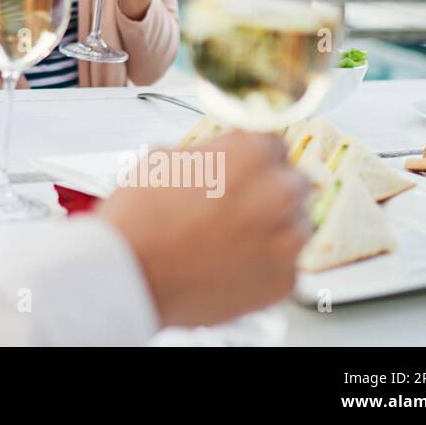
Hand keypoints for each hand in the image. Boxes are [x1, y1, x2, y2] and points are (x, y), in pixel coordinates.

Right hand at [98, 131, 310, 327]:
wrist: (130, 275)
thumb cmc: (140, 219)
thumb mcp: (164, 161)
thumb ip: (207, 155)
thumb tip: (216, 158)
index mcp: (251, 152)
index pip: (274, 144)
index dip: (253, 158)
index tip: (243, 171)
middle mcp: (279, 191)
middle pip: (292, 183)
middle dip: (268, 193)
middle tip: (234, 208)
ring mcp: (286, 239)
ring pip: (295, 226)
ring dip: (272, 230)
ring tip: (230, 241)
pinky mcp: (284, 281)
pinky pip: (285, 266)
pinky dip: (264, 266)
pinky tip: (230, 266)